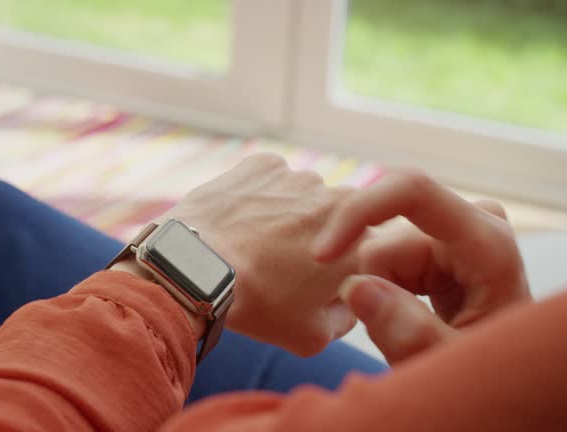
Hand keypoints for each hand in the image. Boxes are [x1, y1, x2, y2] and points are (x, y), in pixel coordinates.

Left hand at [158, 153, 358, 355]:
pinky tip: (239, 221)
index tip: (315, 280)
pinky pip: (269, 179)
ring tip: (255, 243)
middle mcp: (337, 200)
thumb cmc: (258, 305)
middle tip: (283, 263)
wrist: (199, 270)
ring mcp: (299, 177)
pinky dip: (259, 195)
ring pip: (302, 196)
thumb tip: (350, 299)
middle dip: (317, 237)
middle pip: (335, 219)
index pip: (368, 249)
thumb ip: (346, 316)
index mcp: (360, 241)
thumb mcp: (314, 336)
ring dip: (287, 214)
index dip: (343, 266)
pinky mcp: (263, 164)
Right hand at [315, 171, 531, 362]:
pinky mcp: (436, 242)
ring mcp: (453, 231)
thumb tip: (355, 287)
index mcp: (486, 242)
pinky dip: (381, 290)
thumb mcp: (451, 368)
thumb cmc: (490, 375)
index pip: (411, 191)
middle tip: (395, 336)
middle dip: (372, 286)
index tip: (321, 256)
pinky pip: (382, 258)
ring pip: (376, 253)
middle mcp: (472, 222)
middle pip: (384, 238)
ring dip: (378, 295)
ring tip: (413, 331)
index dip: (358, 213)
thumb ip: (409, 334)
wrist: (504, 374)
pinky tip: (411, 315)